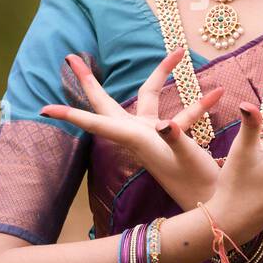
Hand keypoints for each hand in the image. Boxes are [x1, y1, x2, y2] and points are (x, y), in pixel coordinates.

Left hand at [39, 47, 224, 210]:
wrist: (214, 210)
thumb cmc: (199, 186)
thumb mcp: (188, 160)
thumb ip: (175, 139)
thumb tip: (163, 124)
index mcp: (137, 139)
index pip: (97, 123)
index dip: (71, 115)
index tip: (43, 109)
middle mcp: (139, 136)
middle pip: (107, 104)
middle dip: (91, 81)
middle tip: (71, 58)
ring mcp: (154, 136)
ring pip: (149, 99)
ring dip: (163, 75)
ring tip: (177, 52)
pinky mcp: (171, 140)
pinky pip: (181, 114)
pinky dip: (199, 103)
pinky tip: (218, 94)